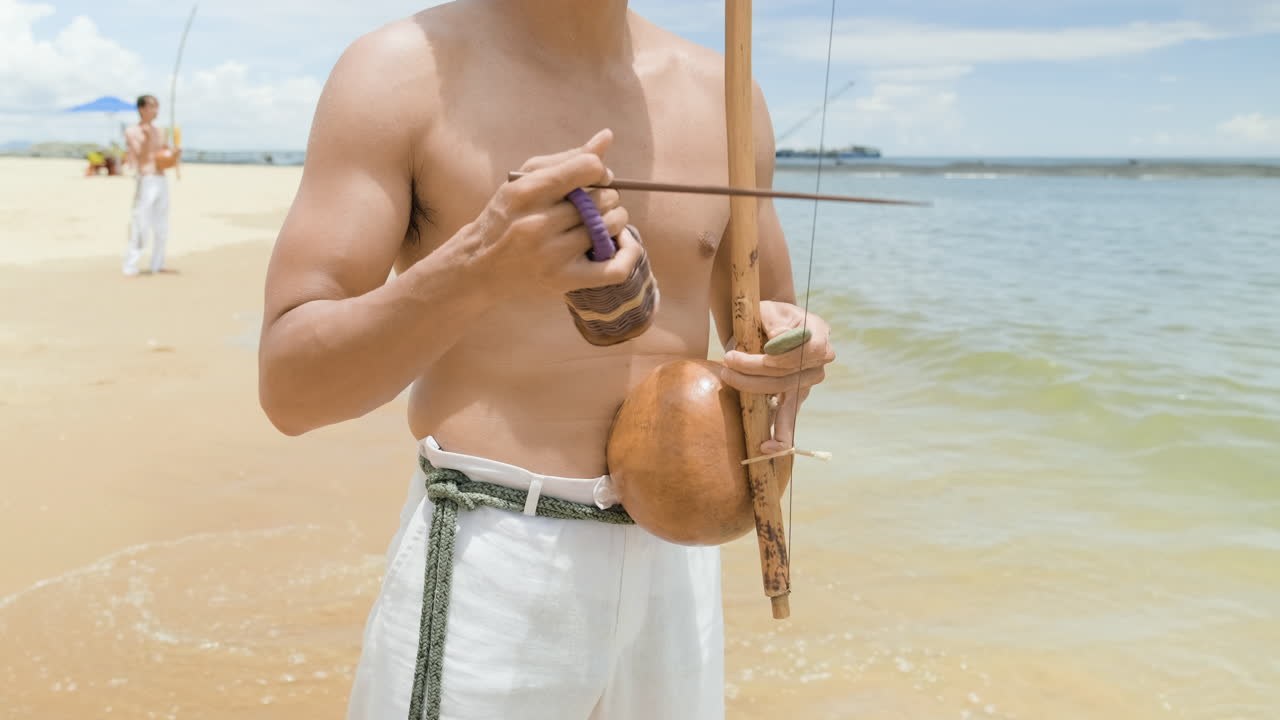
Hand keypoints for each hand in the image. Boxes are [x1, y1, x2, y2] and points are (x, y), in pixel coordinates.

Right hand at [464, 129, 636, 297]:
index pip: (587, 169)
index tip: (594, 178)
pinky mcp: (564, 281)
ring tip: (602, 222)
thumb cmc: (507, 216)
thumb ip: (566, 159)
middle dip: (607, 197)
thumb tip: (607, 137)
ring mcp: (552, 255)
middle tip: (595, 204)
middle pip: (603, 200)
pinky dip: (629, 252)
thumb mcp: (525, 181)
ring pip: (611, 226)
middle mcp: (538, 224)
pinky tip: (621, 243)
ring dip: (616, 220)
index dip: (598, 170)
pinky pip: (616, 268)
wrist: (479, 266)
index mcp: (527, 193)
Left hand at [720, 301, 835, 453]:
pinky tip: (768, 447)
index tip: (740, 354)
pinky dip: (781, 435)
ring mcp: (808, 381)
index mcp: (819, 335)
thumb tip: (779, 341)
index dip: (775, 357)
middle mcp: (819, 362)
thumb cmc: (767, 315)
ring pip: (782, 393)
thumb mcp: (768, 309)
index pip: (803, 351)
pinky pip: (789, 417)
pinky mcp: (796, 396)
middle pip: (787, 374)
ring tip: (728, 378)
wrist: (766, 324)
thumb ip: (774, 321)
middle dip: (753, 371)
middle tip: (726, 363)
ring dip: (753, 390)